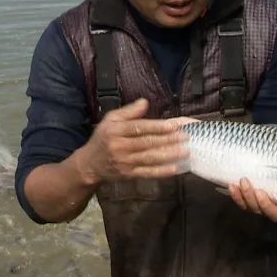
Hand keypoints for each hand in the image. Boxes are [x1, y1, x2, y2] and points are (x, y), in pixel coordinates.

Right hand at [72, 98, 188, 186]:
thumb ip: (128, 111)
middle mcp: (120, 146)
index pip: (140, 127)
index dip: (158, 126)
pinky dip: (162, 171)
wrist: (90, 164)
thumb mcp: (110, 119)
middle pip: (147, 142)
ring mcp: (125, 162)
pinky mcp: (129, 174)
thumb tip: (145, 102)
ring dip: (169, 155)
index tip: (175, 124)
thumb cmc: (103, 138)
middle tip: (186, 137)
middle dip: (168, 140)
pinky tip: (175, 168)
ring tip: (185, 150)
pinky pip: (148, 173)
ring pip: (150, 158)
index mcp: (116, 130)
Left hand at [229, 178, 276, 222]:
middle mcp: (274, 210)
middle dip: (255, 199)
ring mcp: (262, 207)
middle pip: (263, 212)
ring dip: (244, 196)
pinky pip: (243, 203)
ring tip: (240, 182)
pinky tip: (232, 186)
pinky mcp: (251, 201)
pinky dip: (236, 196)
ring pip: (251, 208)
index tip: (266, 193)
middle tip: (249, 184)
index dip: (269, 205)